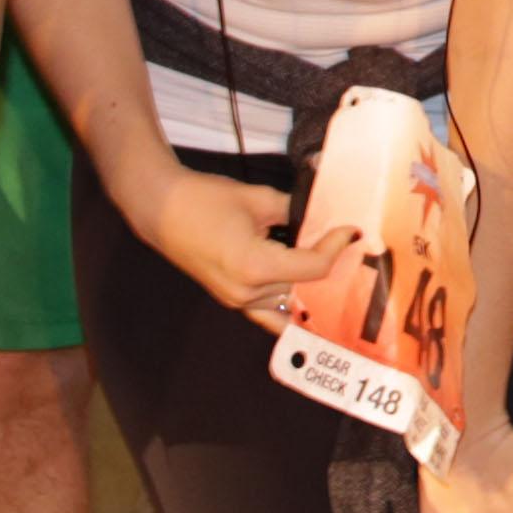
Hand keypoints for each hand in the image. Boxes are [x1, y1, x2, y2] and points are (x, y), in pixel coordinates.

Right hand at [127, 163, 357, 334]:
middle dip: (331, 268)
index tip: (352, 230)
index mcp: (255, 267)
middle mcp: (247, 293)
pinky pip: (269, 314)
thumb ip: (296, 210)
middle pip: (305, 288)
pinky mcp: (231, 299)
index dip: (338, 247)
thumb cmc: (204, 199)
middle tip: (351, 251)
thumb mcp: (258, 199)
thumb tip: (325, 212)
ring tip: (337, 273)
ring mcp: (237, 301)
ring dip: (312, 289)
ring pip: (290, 304)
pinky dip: (291, 309)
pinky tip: (310, 304)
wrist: (160, 209)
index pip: (314, 267)